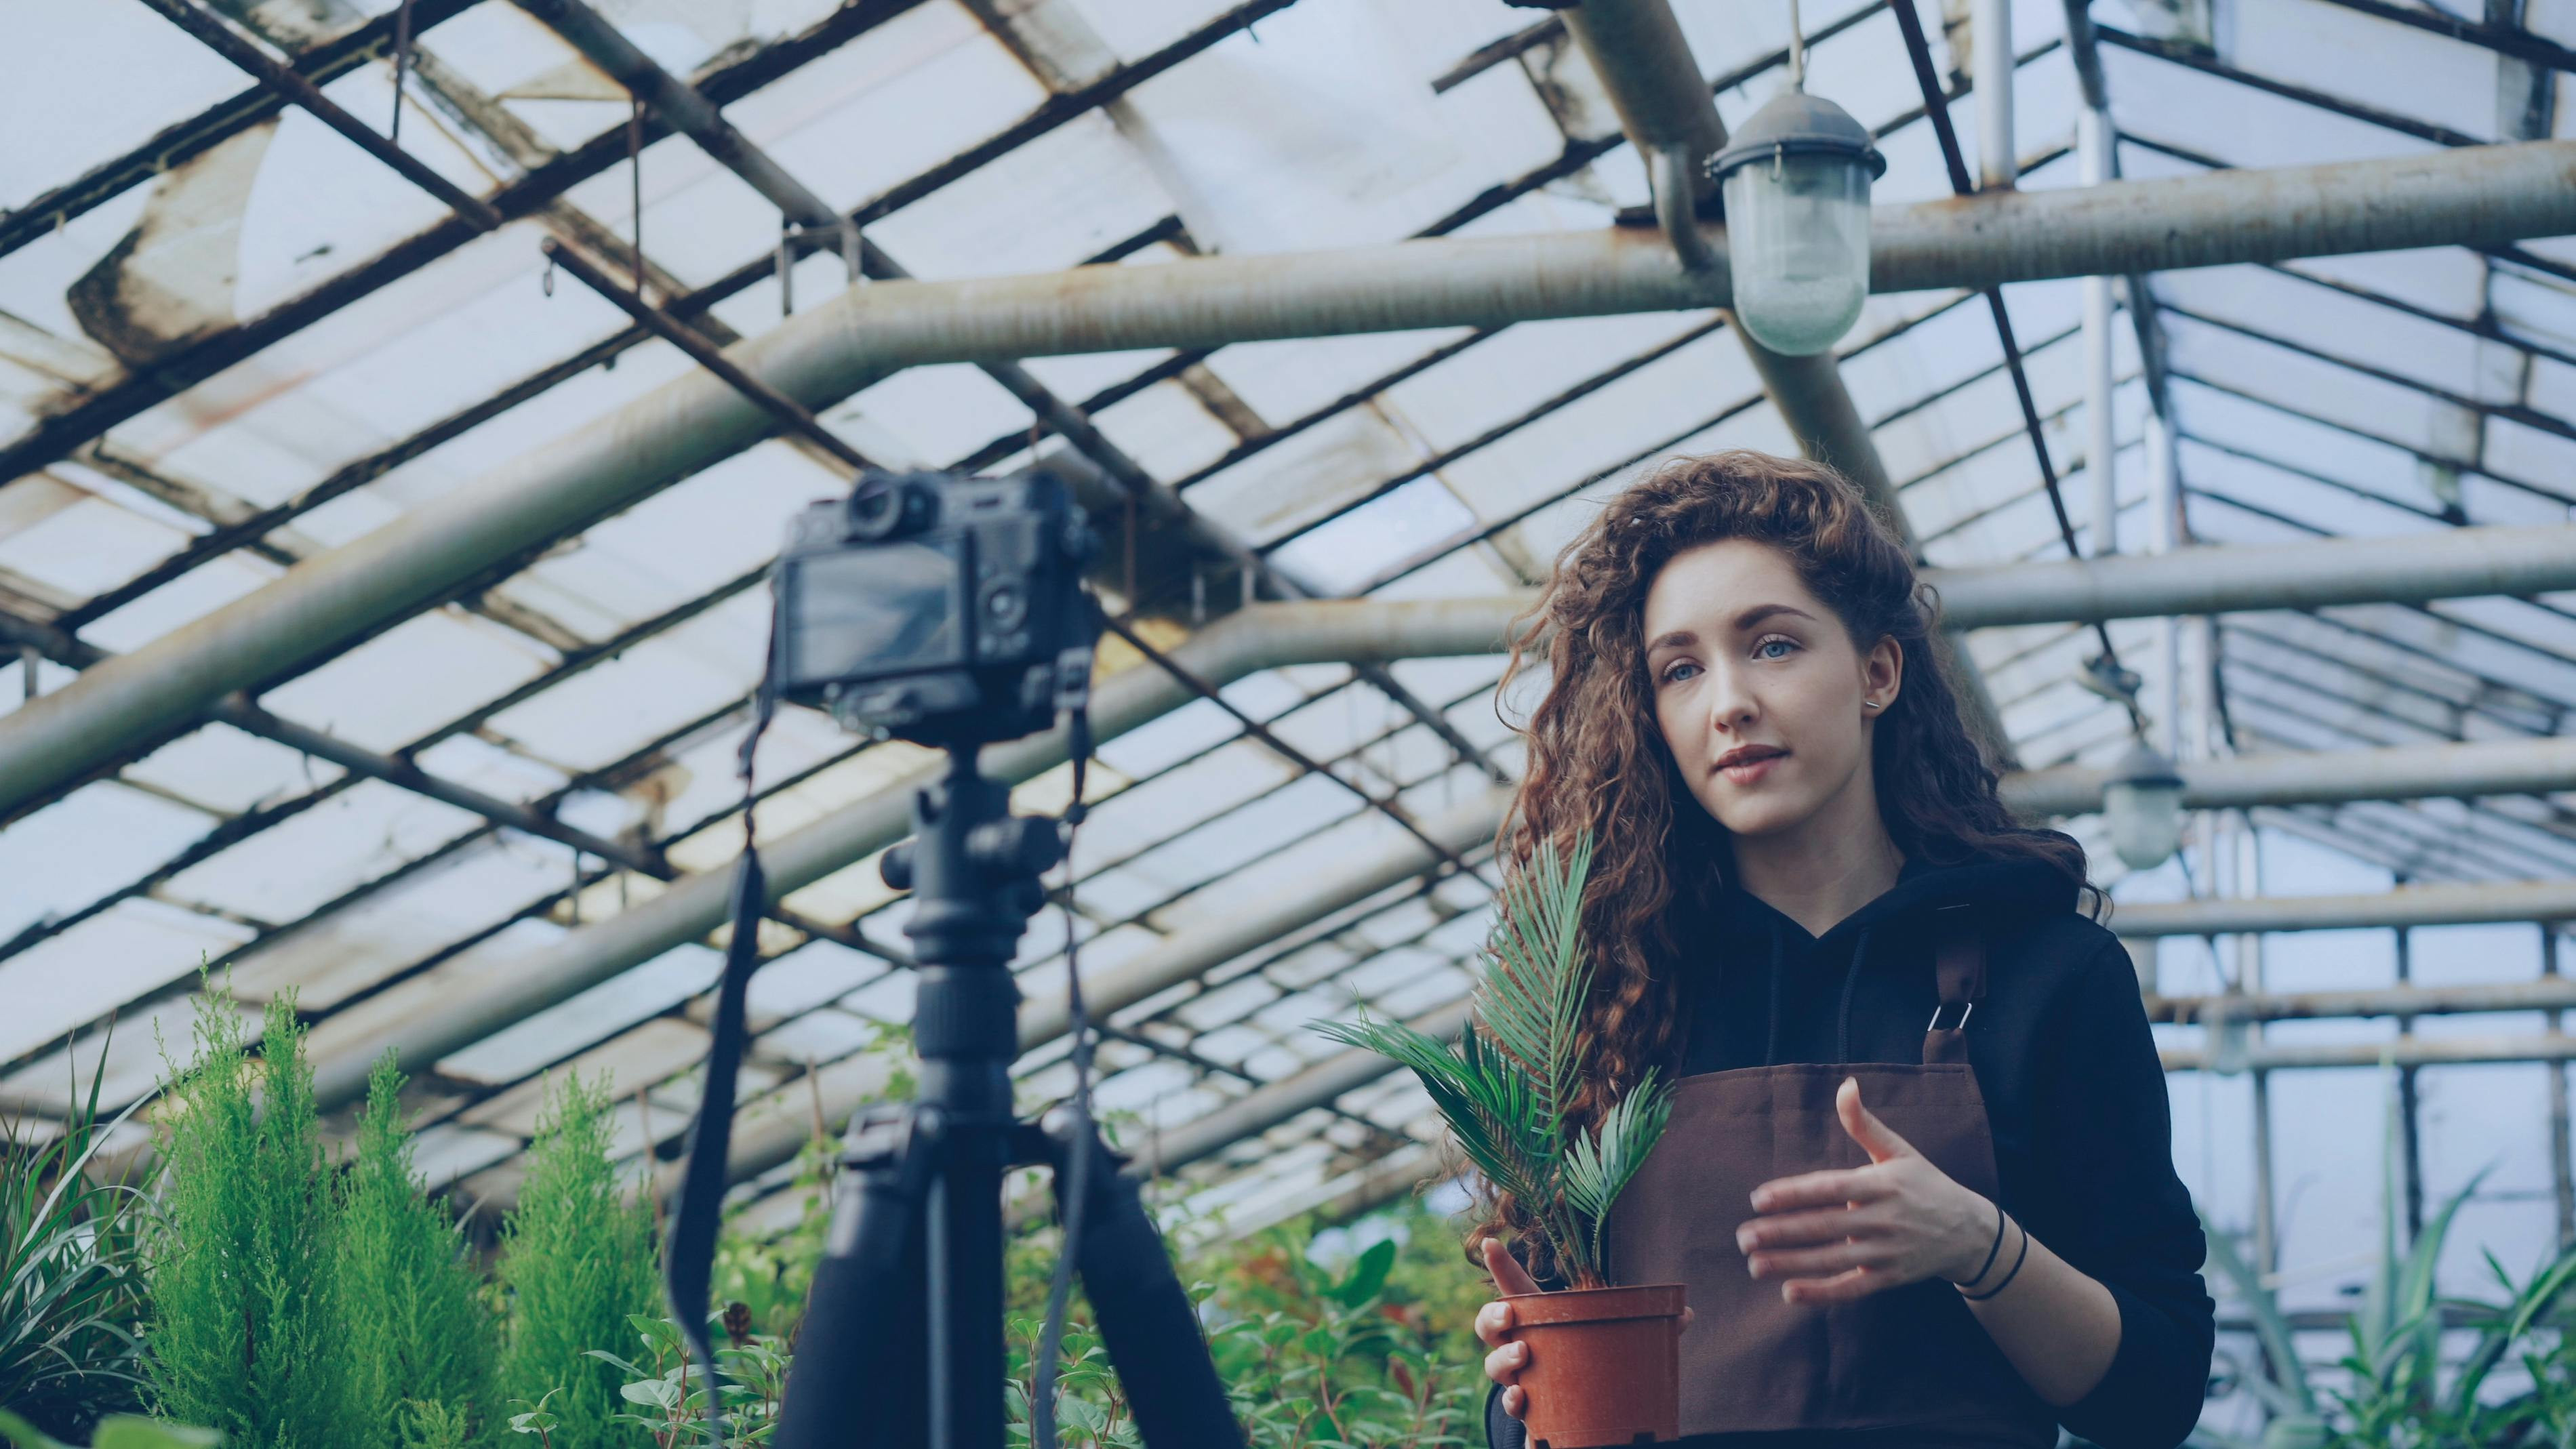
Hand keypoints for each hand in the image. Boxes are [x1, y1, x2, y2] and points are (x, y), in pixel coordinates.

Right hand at [1475, 1238, 1692, 1418]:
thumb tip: (1687, 1312)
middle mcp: (1522, 1347)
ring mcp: (1520, 1379)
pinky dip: (1513, 1402)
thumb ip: (1646, 1326)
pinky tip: (1523, 1398)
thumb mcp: (1614, 1341)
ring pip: (1493, 1366)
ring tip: (1523, 1356)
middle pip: (1489, 1325)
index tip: (1490, 1242)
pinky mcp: (1528, 1412)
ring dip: (1503, 1359)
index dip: (1500, 1265)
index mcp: (1541, 1322)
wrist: (1584, 1423)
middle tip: (1511, 1315)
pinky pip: (1510, 1405)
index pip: (1514, 1288)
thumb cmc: (1593, 1368)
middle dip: (1492, 1316)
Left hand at [1736, 1076, 1999, 1304]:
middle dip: (1781, 1232)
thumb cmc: (1925, 1184)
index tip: (1758, 1199)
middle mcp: (1883, 1219)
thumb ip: (1864, 1123)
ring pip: (1832, 1260)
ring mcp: (1887, 1252)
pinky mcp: (1889, 1278)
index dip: (1794, 1194)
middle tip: (1743, 1237)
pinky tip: (1790, 1293)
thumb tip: (1845, 1085)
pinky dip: (1821, 1294)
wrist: (1970, 1232)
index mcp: (1881, 1185)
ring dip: (1791, 1264)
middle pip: (1825, 1227)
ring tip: (1754, 1266)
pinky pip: (1852, 1289)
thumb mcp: (1898, 1150)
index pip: (1830, 1189)